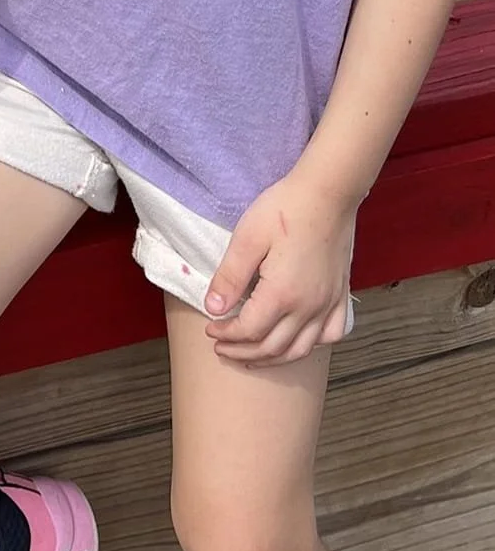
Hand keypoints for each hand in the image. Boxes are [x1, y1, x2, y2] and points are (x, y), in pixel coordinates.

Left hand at [203, 170, 355, 366]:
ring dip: (273, 357)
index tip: (210, 329)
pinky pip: (331, 334)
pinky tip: (297, 340)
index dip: (226, 335)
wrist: (328, 193)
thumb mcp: (247, 239)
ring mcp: (328, 303)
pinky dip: (311, 345)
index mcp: (283, 294)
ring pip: (302, 348)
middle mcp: (309, 306)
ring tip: (251, 354)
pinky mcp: (341, 295)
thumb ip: (229, 278)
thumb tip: (213, 308)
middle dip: (243, 352)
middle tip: (222, 347)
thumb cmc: (284, 210)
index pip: (249, 330)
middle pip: (274, 347)